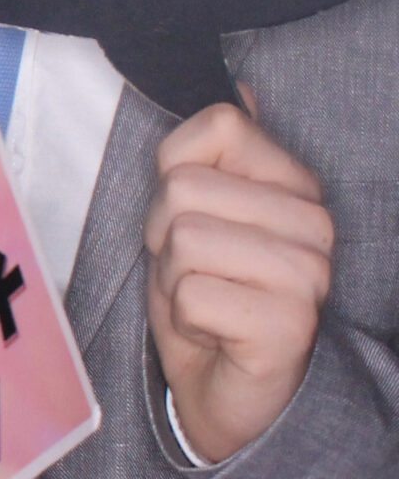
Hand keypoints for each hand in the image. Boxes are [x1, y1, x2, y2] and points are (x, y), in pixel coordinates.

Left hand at [144, 99, 332, 460]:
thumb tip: (241, 88)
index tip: (194, 219)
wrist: (225, 390)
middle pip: (184, 188)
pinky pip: (192, 295)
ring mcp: (309, 275)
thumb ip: (214, 155)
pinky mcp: (290, 324)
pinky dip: (184, 318)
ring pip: (184, 239)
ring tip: (205, 302)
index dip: (175, 174)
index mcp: (298, 189)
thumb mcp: (195, 215)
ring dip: (172, 279)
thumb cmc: (208, 296)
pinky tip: (214, 333)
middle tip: (195, 273)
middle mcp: (315, 226)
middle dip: (164, 236)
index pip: (219, 126)